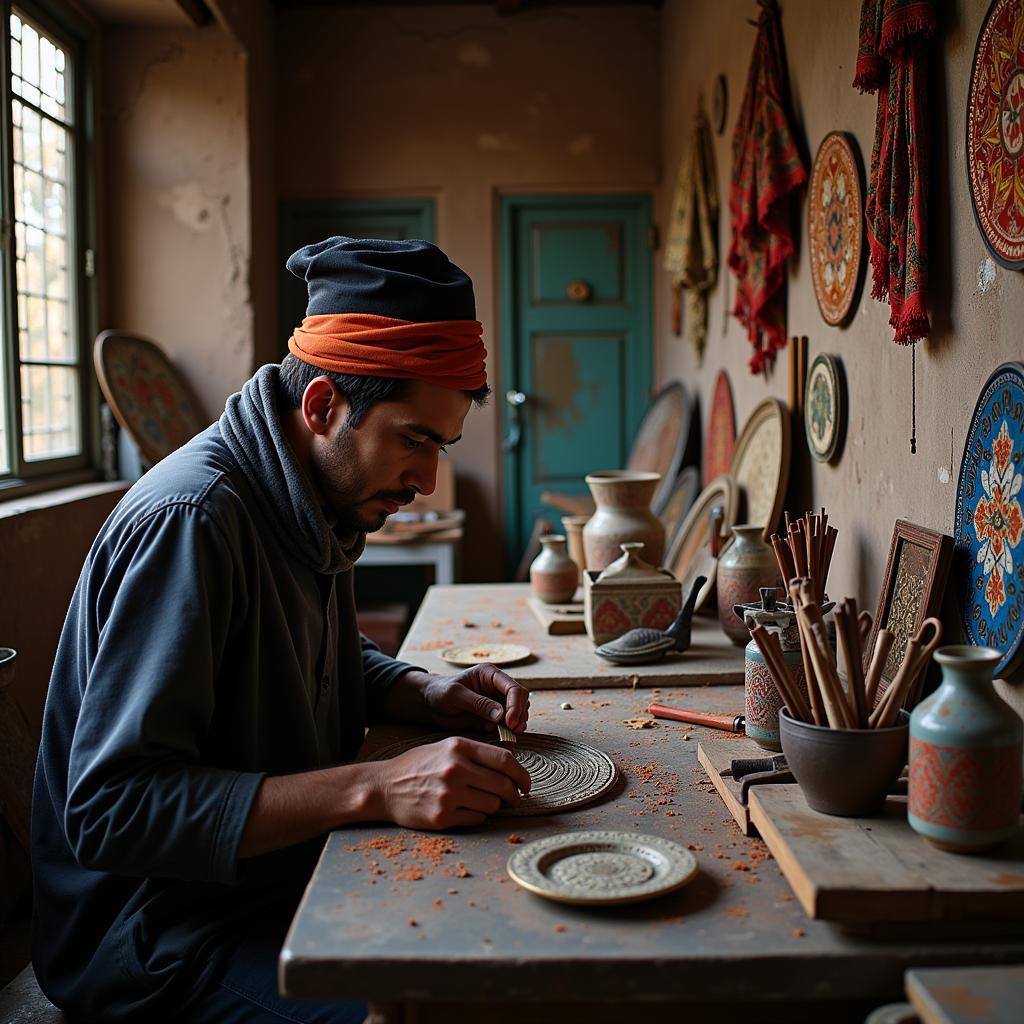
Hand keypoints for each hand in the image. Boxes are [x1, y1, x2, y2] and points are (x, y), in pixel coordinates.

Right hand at [366, 736, 531, 829]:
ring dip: (494, 806)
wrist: (384, 787)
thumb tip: (510, 769)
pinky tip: (465, 810)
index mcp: (459, 747)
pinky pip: (477, 819)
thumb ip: (476, 754)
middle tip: (515, 799)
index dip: (522, 775)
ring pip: (493, 805)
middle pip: (503, 786)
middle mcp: (455, 769)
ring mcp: (449, 794)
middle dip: (514, 795)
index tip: (526, 785)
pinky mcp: (442, 817)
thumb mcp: (446, 747)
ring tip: (482, 801)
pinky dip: (477, 816)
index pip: (505, 761)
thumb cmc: (419, 765)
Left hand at [420, 664, 529, 732]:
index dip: (515, 705)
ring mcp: (498, 701)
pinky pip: (509, 722)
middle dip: (519, 714)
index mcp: (490, 674)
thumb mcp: (455, 695)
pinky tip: (503, 733)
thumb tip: (501, 714)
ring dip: (518, 722)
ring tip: (510, 731)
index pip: (513, 687)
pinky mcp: (494, 716)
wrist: (430, 703)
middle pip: (521, 699)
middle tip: (512, 729)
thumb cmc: (440, 692)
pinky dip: (510, 729)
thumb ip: (478, 703)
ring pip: (520, 711)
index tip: (510, 722)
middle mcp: (497, 686)